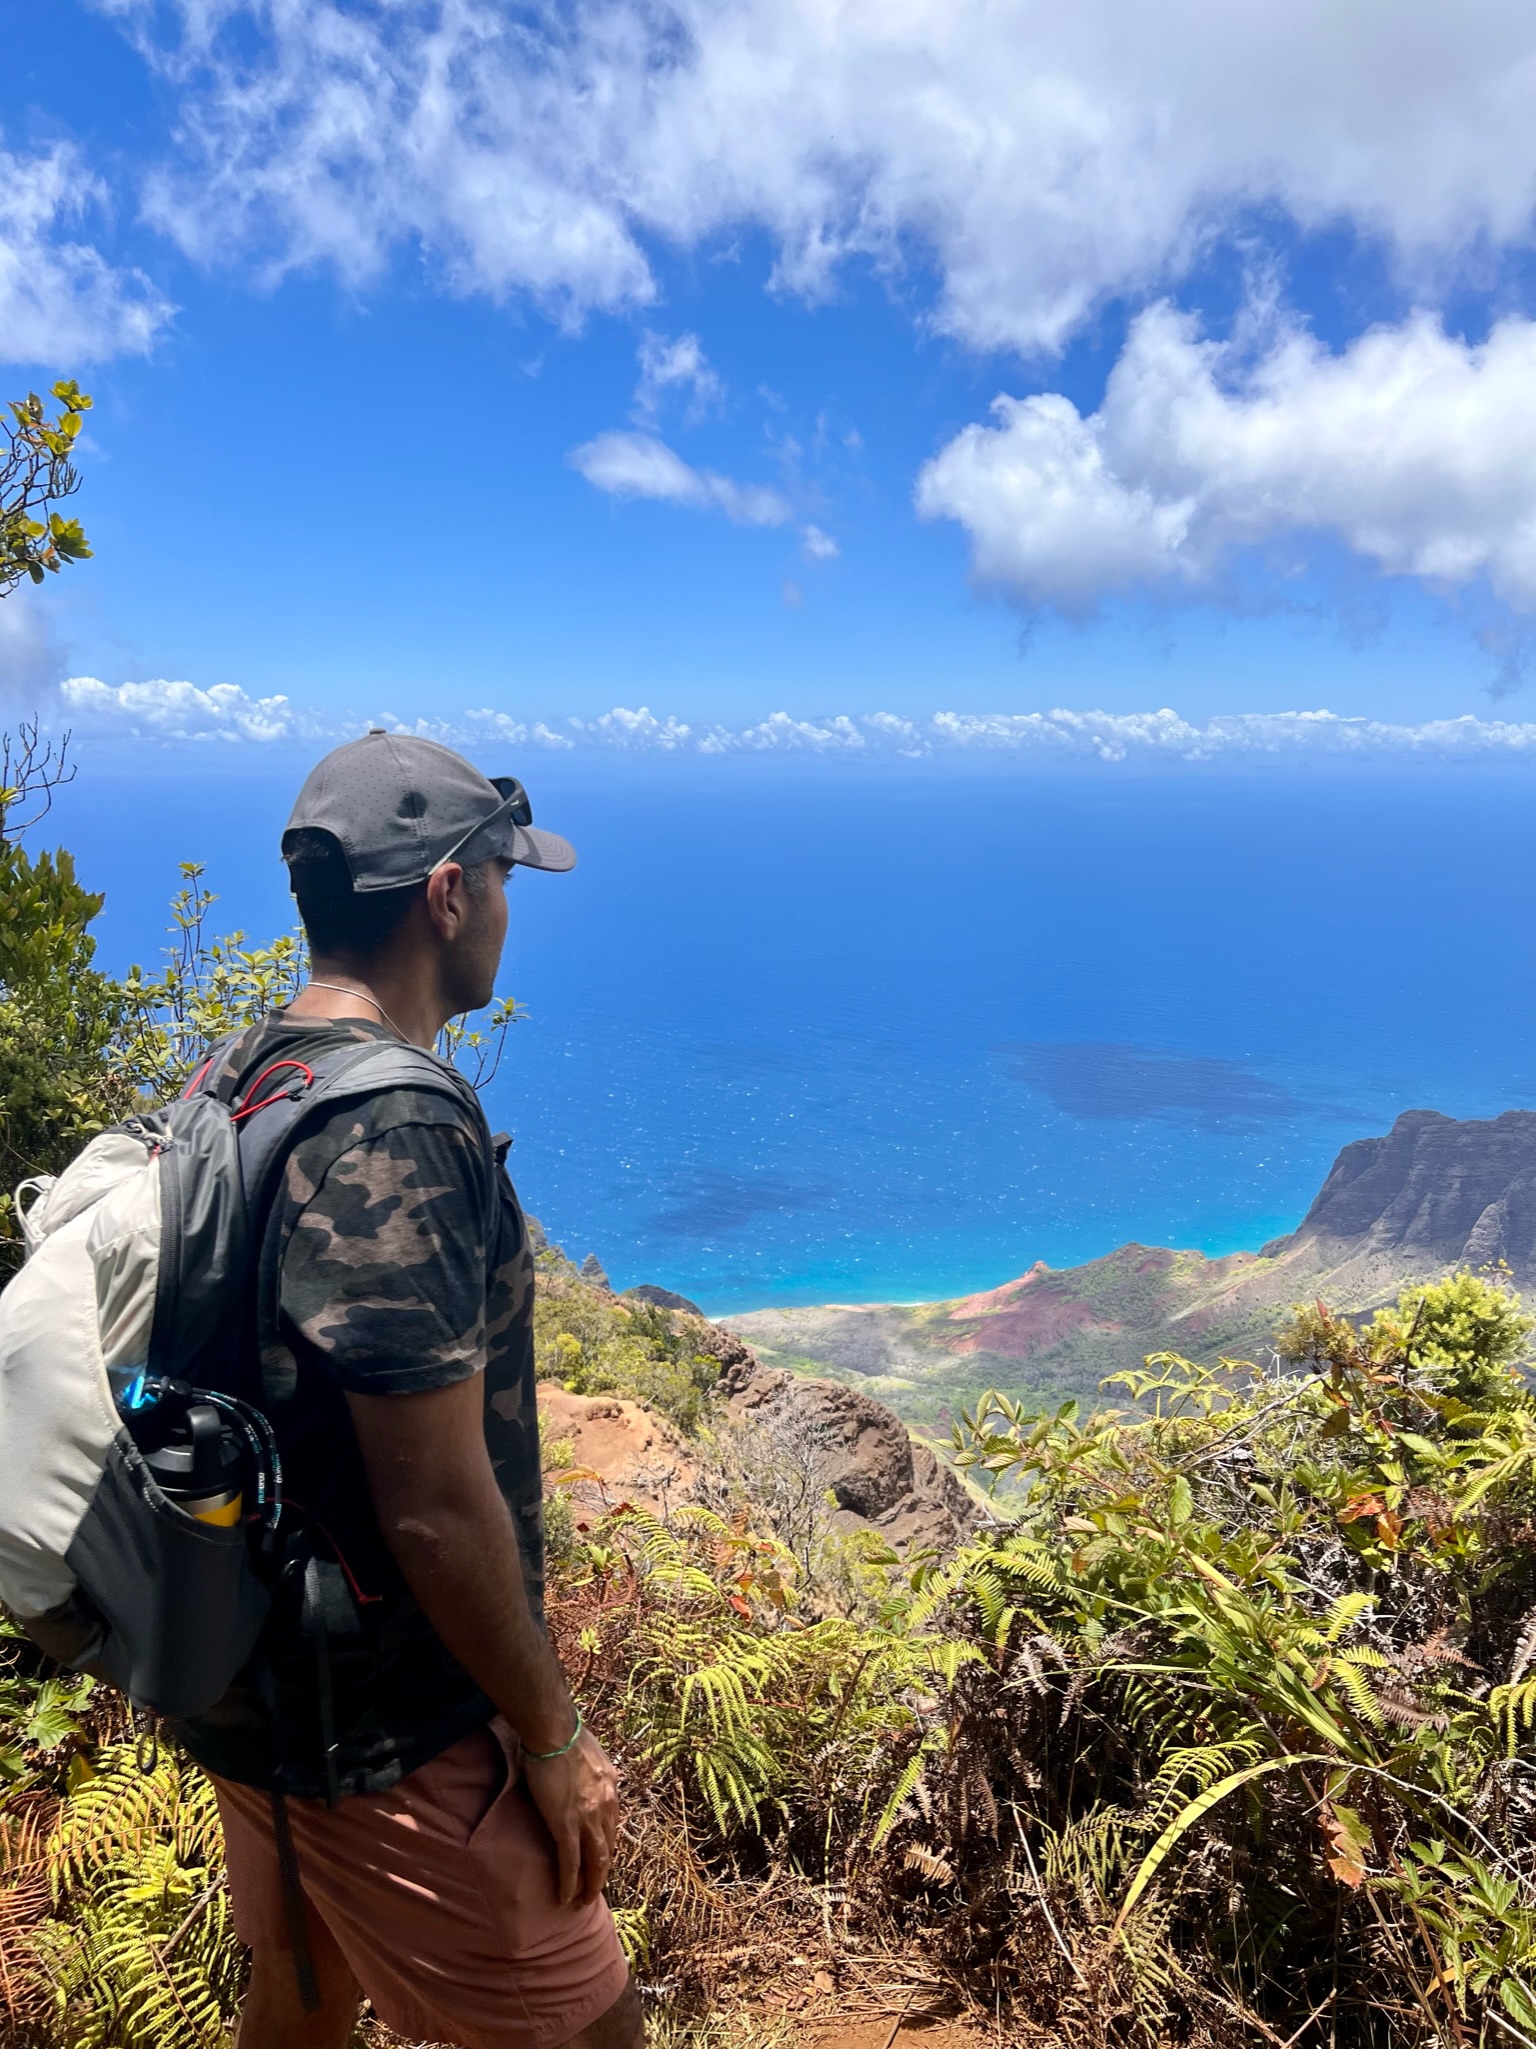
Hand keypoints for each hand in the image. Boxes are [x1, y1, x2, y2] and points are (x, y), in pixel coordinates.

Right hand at [522, 1727, 620, 1905]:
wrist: (555, 1731)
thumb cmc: (567, 1735)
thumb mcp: (593, 1755)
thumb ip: (594, 1771)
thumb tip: (592, 1775)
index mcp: (611, 1790)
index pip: (612, 1828)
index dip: (606, 1848)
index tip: (600, 1861)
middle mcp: (606, 1807)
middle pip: (608, 1850)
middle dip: (602, 1874)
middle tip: (594, 1892)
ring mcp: (587, 1818)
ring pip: (594, 1862)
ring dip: (590, 1886)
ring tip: (582, 1903)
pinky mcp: (566, 1825)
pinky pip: (570, 1862)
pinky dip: (568, 1883)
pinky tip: (564, 1899)